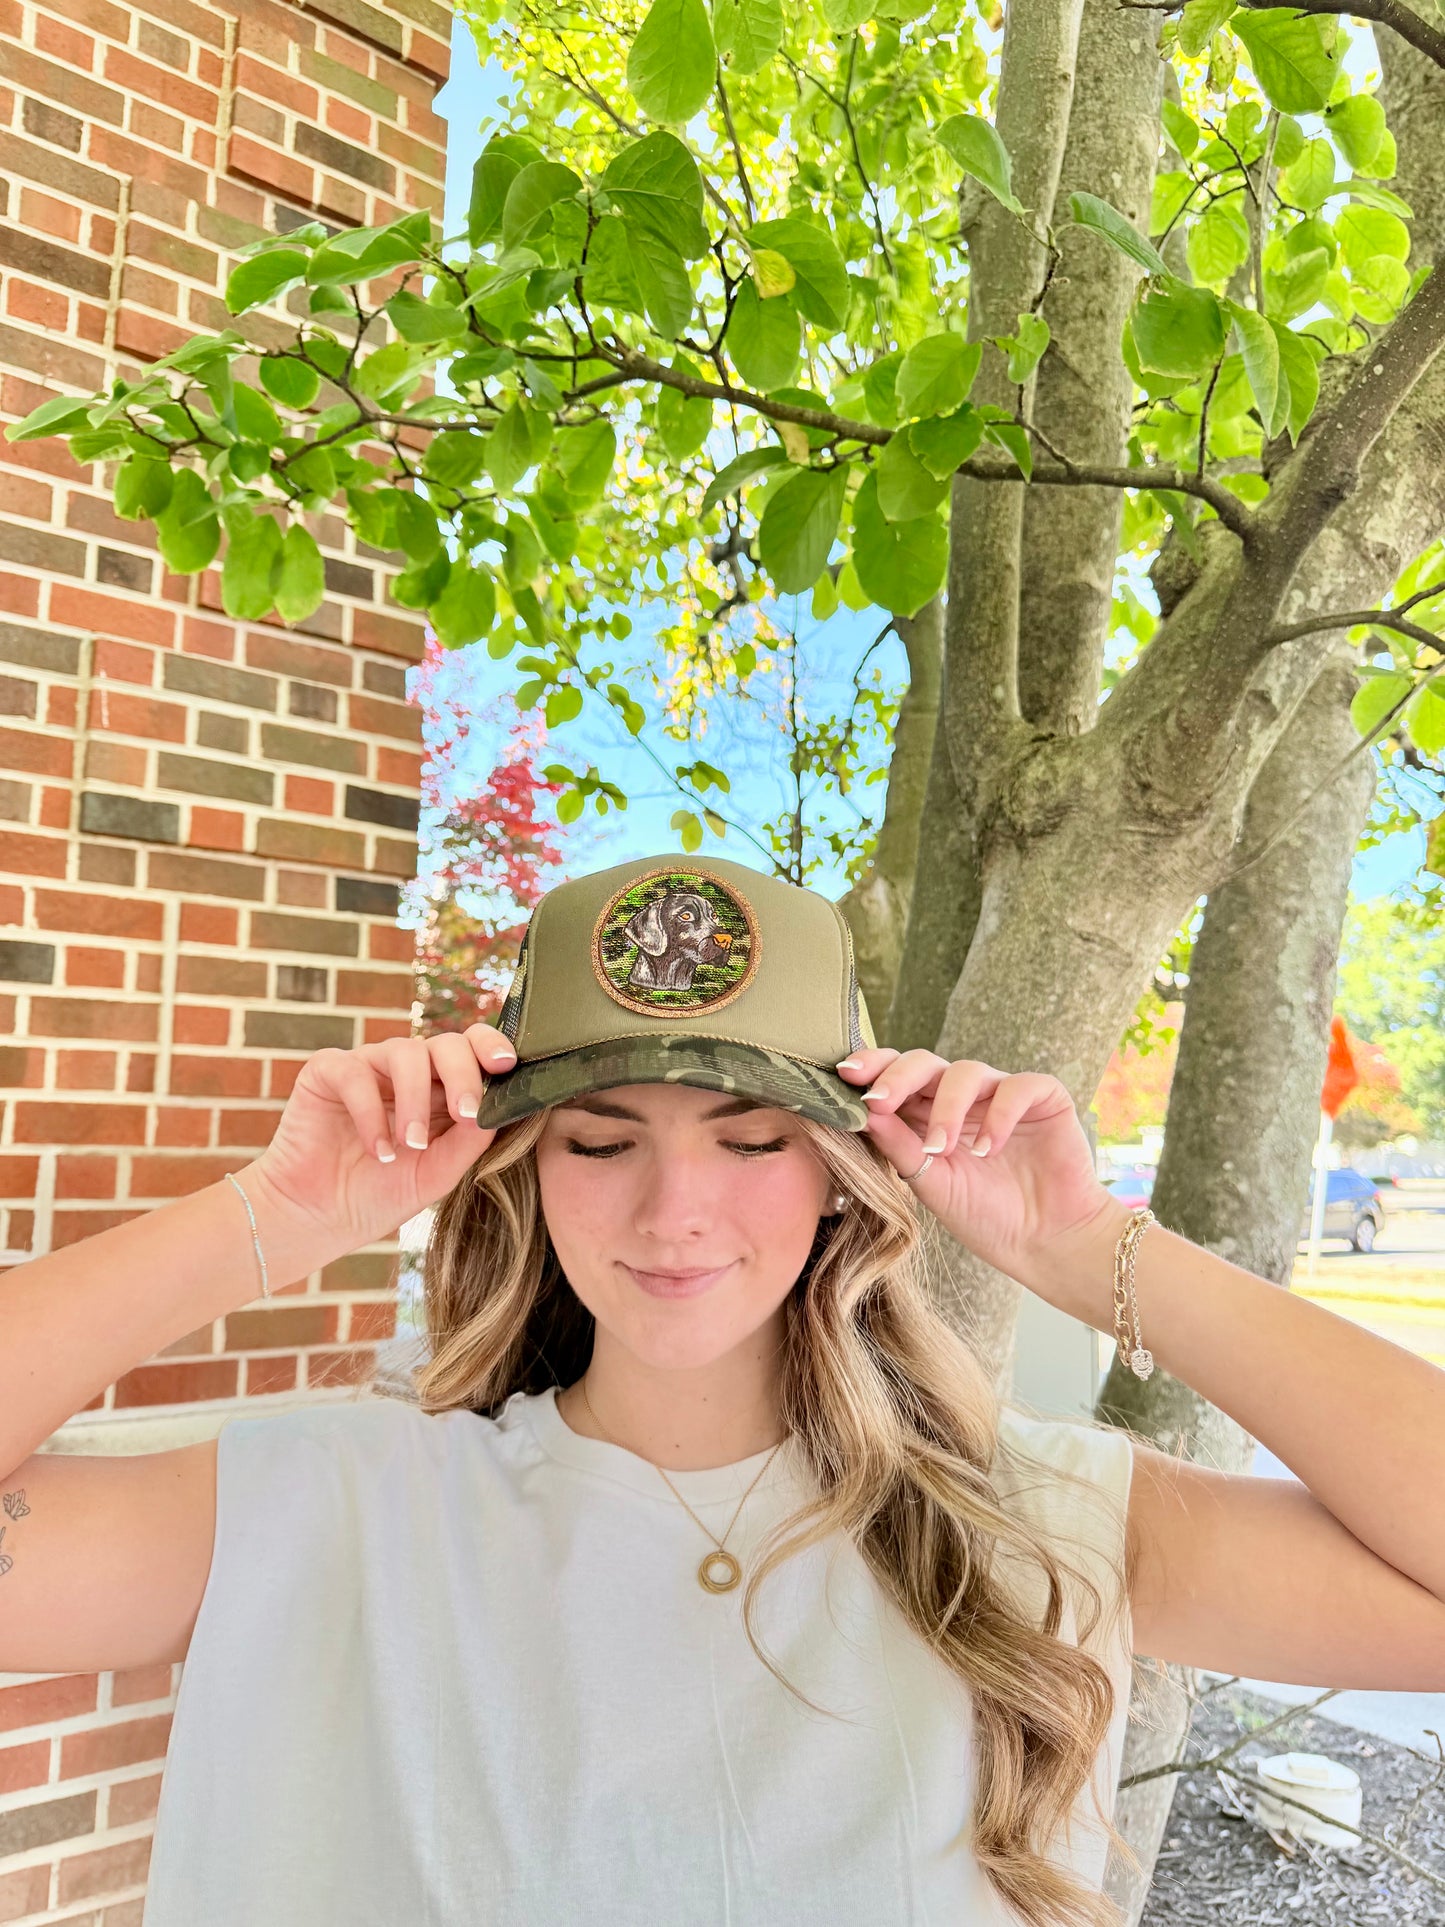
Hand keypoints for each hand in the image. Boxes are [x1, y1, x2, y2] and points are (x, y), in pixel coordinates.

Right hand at [241, 1023, 518, 1256]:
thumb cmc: (378, 1195)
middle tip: (466, 1113)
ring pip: (405, 1052)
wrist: (318, 1219)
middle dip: (463, 1074)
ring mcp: (368, 1067)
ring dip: (415, 1099)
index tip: (506, 1065)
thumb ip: (468, 1143)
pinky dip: (370, 1111)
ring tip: (410, 1146)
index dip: (490, 1047)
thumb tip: (498, 1113)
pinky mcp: (326, 1072)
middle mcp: (406, 1071)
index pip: (472, 1050)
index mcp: (440, 1089)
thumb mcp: (435, 1174)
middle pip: (445, 1044)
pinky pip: (354, 1072)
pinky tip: (376, 1149)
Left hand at [837, 1047, 1131, 1313]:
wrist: (1043, 1242)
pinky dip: (999, 1115)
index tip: (845, 1075)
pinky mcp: (1043, 1097)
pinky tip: (987, 1149)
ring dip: (947, 1108)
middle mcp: (963, 1097)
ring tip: (942, 1149)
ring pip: (967, 1071)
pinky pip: (1017, 1086)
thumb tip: (863, 1111)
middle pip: (925, 1061)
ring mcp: (1001, 1094)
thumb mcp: (931, 1184)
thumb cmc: (984, 1216)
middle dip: (898, 1076)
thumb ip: (900, 1148)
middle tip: (879, 1100)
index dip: (872, 1068)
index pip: (896, 1076)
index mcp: (927, 1112)